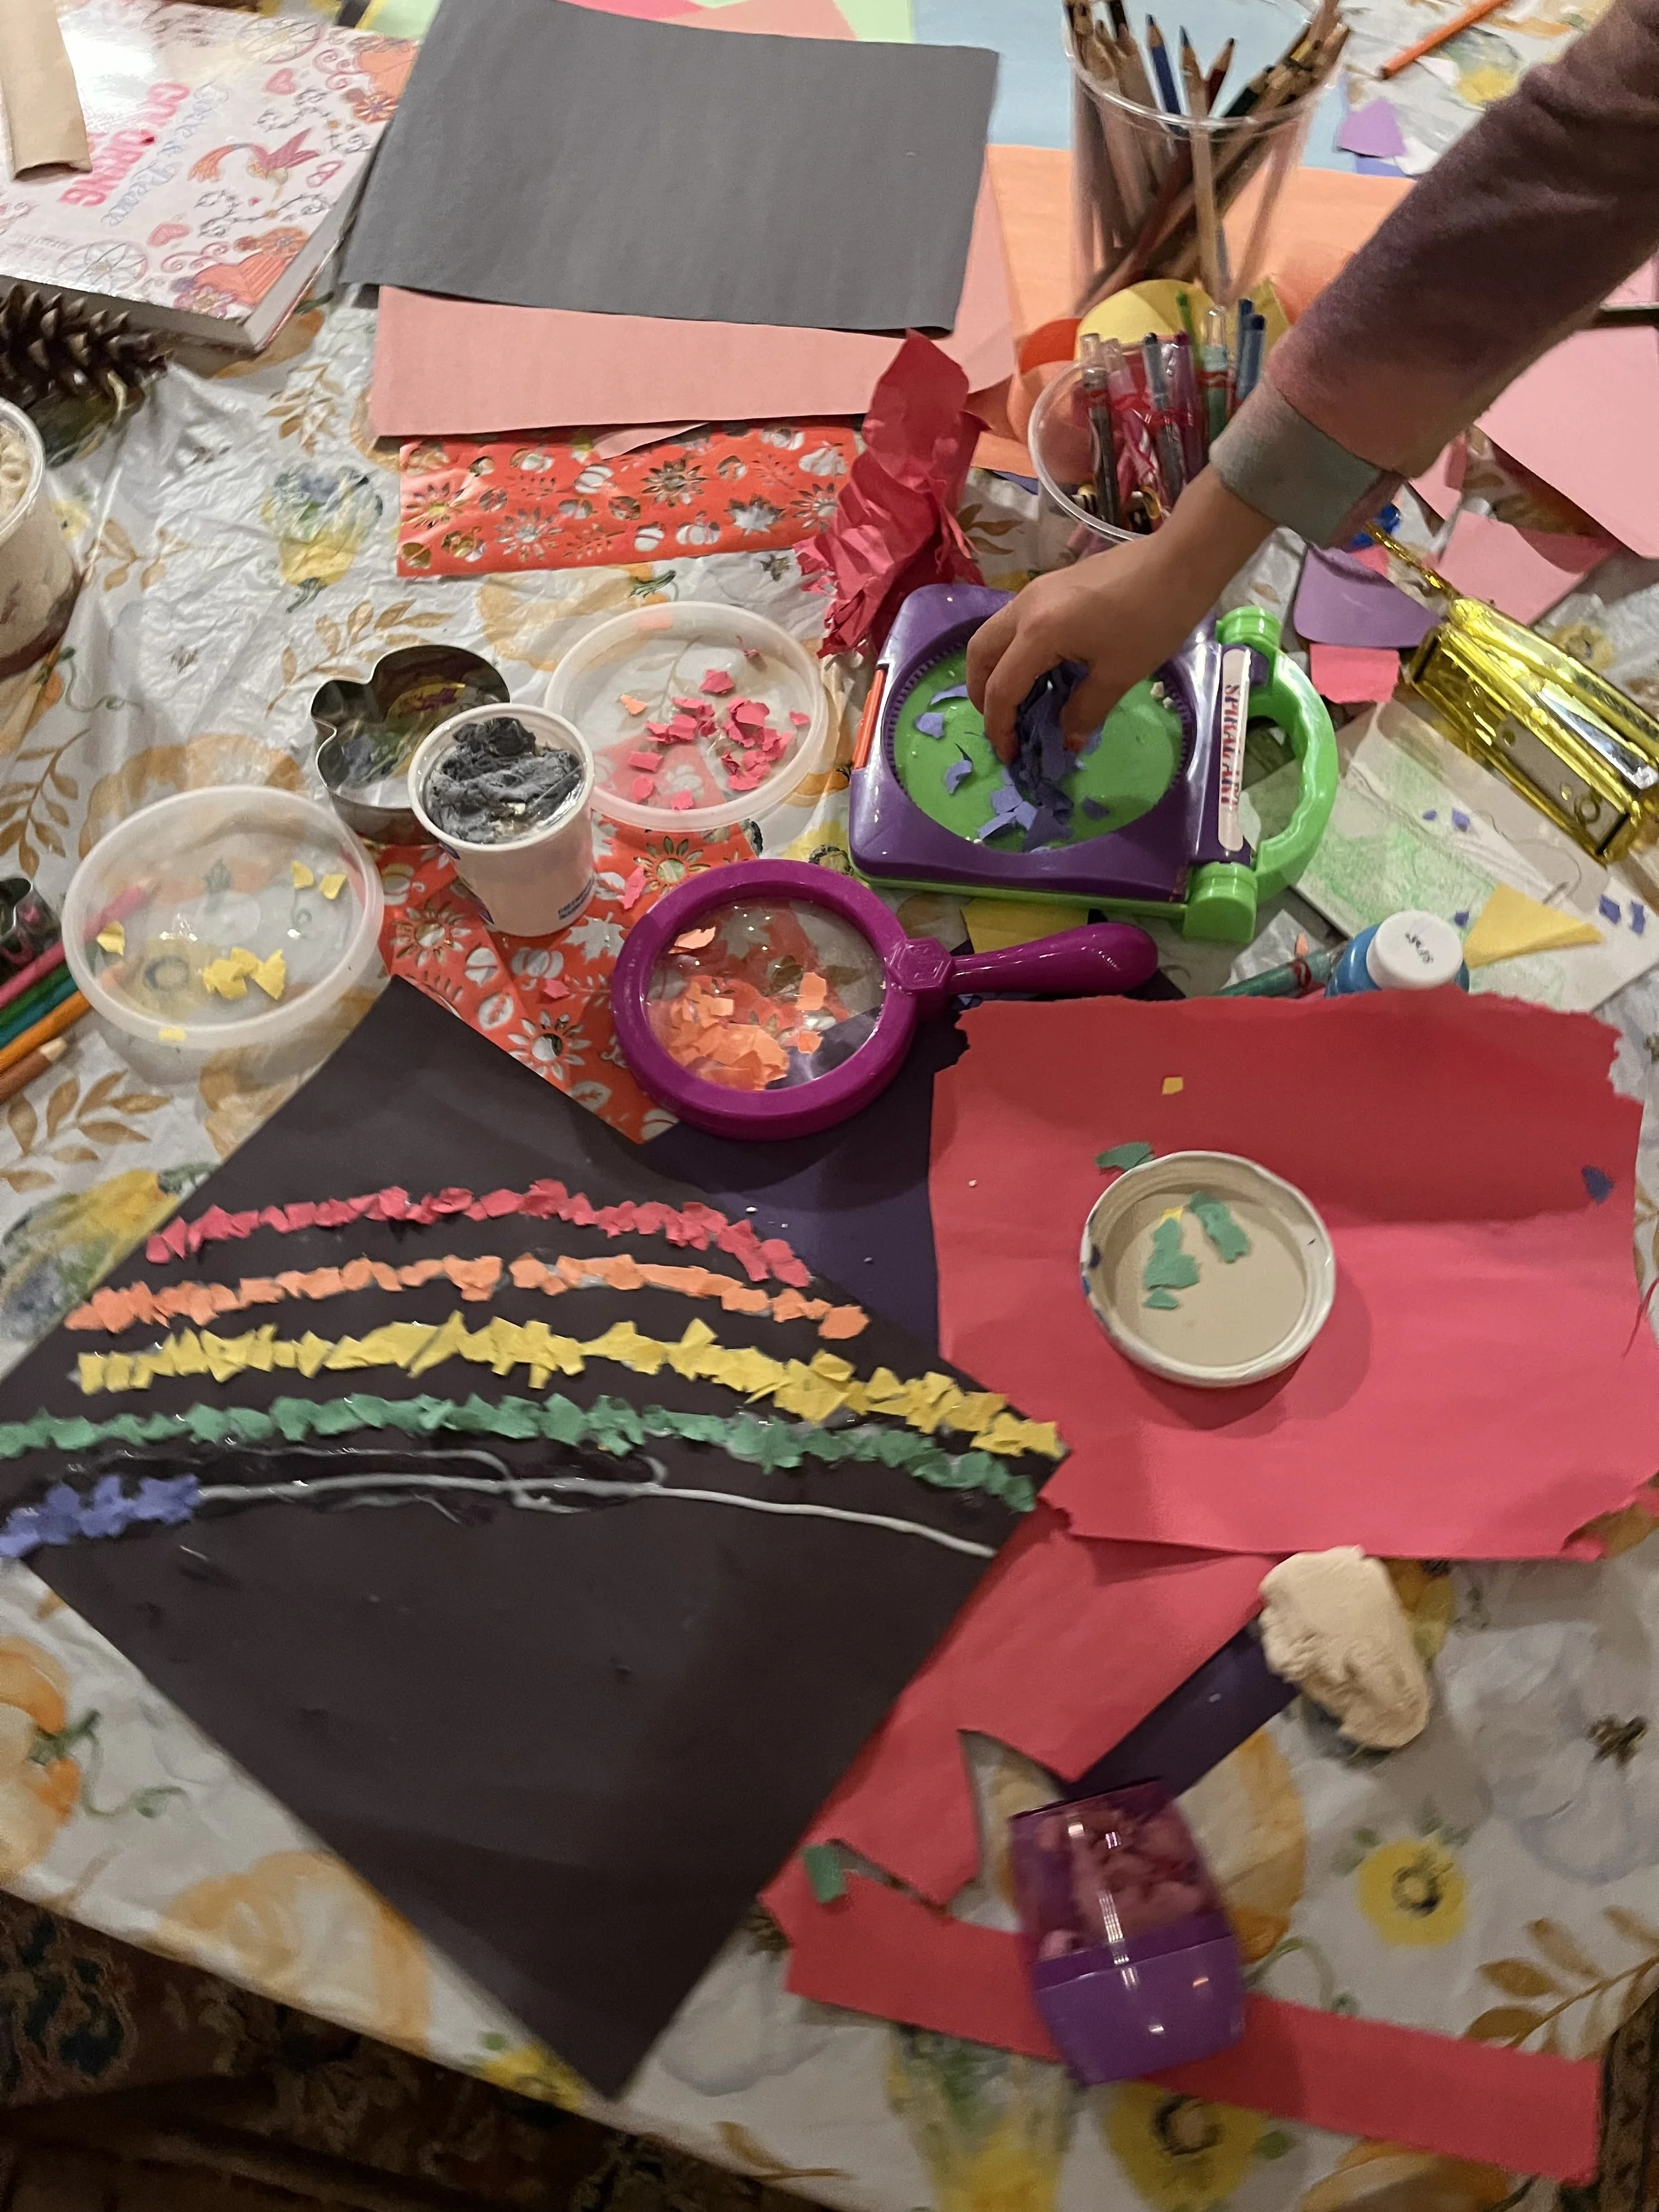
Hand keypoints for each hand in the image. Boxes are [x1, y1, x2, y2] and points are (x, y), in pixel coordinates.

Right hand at [965, 469, 1275, 759]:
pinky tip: (1041, 671)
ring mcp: (1036, 592)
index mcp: (1038, 633)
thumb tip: (1066, 739)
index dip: (1000, 727)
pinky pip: (1015, 623)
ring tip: (1017, 701)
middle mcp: (1025, 608)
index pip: (1002, 688)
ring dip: (995, 670)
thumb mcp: (1119, 674)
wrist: (1181, 561)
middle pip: (980, 653)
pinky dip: (1013, 651)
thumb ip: (1085, 711)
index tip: (1011, 755)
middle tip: (1001, 725)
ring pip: (993, 634)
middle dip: (981, 694)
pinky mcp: (1051, 586)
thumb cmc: (1153, 618)